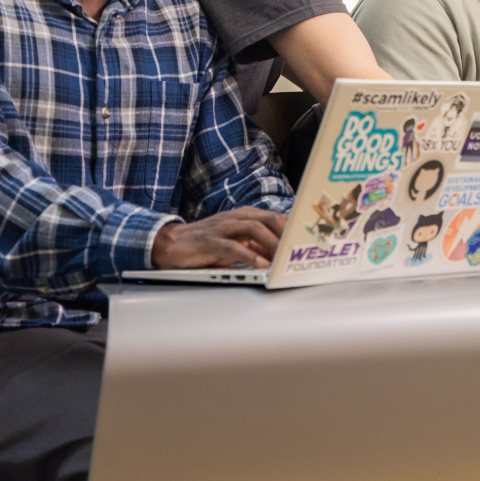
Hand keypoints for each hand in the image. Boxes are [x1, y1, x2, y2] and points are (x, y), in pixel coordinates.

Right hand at [152, 207, 286, 268]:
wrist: (172, 243)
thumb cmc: (206, 244)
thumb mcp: (235, 240)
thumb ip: (255, 244)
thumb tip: (279, 253)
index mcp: (243, 216)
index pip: (274, 216)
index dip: (292, 226)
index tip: (307, 238)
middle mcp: (235, 218)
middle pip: (268, 218)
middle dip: (286, 233)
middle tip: (299, 249)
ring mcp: (223, 228)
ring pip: (253, 229)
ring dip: (271, 243)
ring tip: (283, 258)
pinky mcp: (210, 242)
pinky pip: (233, 247)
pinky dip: (249, 256)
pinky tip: (260, 265)